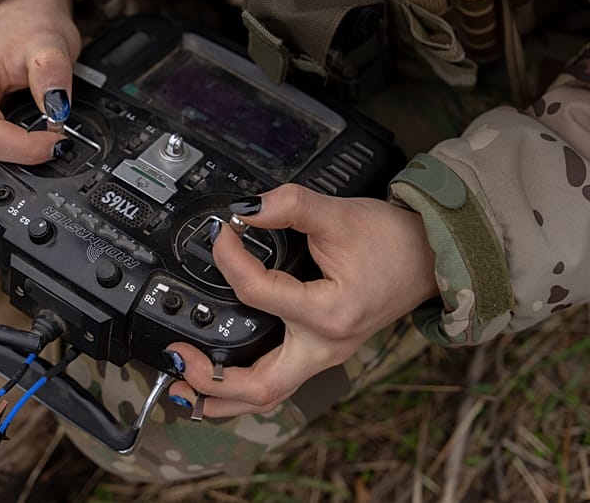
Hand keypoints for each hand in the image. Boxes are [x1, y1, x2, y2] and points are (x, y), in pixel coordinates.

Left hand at [167, 183, 438, 416]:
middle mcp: (325, 347)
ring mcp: (323, 356)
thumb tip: (244, 208)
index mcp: (328, 314)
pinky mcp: (320, 351)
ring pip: (268, 395)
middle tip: (176, 357)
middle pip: (259, 386)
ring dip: (223, 398)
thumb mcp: (339, 214)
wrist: (428, 257)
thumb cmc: (392, 242)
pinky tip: (221, 379)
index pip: (257, 293)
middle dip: (210, 379)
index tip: (221, 233)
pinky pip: (278, 382)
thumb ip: (289, 205)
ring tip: (182, 389)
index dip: (230, 258)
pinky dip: (244, 387)